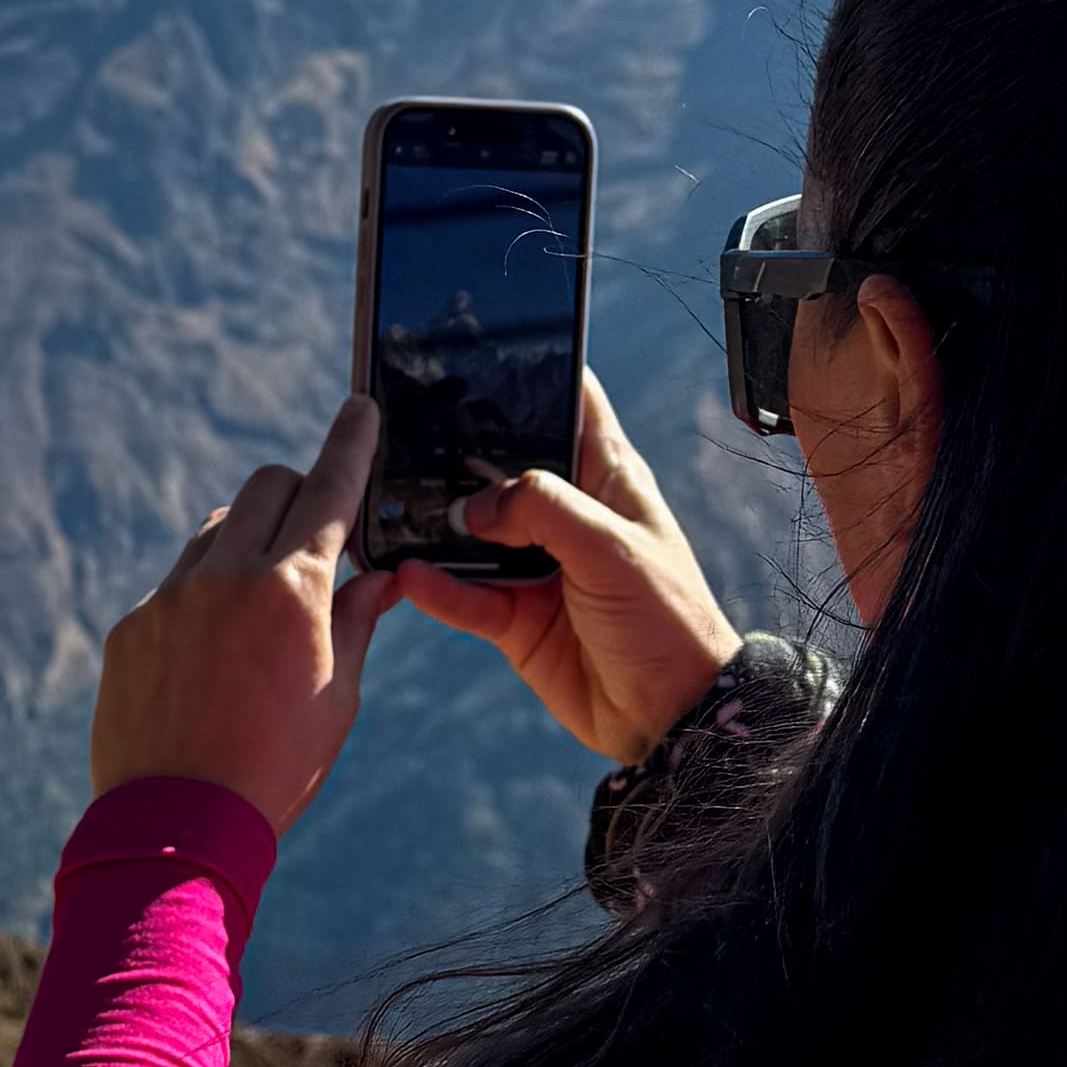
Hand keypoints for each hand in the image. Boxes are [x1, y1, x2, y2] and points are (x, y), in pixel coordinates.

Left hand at [88, 395, 400, 837]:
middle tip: (315, 539)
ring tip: (261, 607)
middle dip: (298, 496)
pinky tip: (212, 657)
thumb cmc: (276, 768)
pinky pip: (175, 585)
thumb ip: (357, 621)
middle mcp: (225, 576)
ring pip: (215, 530)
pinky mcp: (132, 628)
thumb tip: (383, 577)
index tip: (359, 408)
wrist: (177, 827)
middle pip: (266, 486)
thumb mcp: (337, 696)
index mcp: (292, 590)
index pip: (330, 489)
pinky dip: (202, 597)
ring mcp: (170, 598)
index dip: (350, 443)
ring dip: (246, 542)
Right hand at [407, 369, 739, 762]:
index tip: (482, 349)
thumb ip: (542, 509)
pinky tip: (408, 574)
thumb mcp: (611, 545)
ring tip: (393, 507)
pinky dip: (436, 586)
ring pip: (472, 532)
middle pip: (501, 466)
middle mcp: (568, 515)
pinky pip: (465, 594)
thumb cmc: (667, 618)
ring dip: (437, 524)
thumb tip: (473, 506)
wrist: (673, 716)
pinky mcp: (517, 618)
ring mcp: (538, 566)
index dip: (534, 374)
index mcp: (608, 478)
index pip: (571, 404)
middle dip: (458, 450)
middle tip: (404, 432)